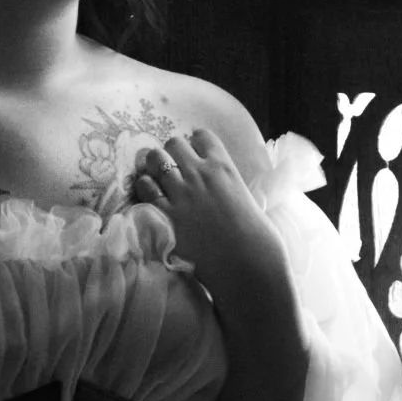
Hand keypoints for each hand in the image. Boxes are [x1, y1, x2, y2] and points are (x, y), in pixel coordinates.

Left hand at [132, 127, 289, 306]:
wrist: (246, 264)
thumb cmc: (256, 236)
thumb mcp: (246, 197)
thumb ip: (227, 183)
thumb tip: (219, 183)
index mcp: (224, 166)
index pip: (201, 135)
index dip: (196, 144)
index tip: (195, 154)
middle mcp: (200, 174)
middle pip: (174, 143)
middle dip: (172, 154)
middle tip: (175, 168)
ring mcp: (180, 193)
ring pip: (155, 159)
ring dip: (156, 167)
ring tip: (160, 179)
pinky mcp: (166, 215)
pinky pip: (145, 187)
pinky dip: (146, 187)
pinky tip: (153, 195)